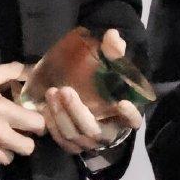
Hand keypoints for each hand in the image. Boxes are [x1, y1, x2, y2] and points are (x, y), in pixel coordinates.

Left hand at [41, 29, 141, 154]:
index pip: (133, 121)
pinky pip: (63, 142)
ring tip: (51, 94)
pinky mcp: (73, 144)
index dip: (130, 116)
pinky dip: (53, 127)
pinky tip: (45, 109)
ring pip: (75, 136)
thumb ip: (112, 50)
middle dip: (77, 112)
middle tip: (65, 90)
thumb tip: (112, 35)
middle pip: (94, 131)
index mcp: (123, 115)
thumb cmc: (102, 80)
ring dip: (61, 117)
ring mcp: (89, 141)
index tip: (122, 103)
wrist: (84, 94)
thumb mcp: (109, 63)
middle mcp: (108, 132)